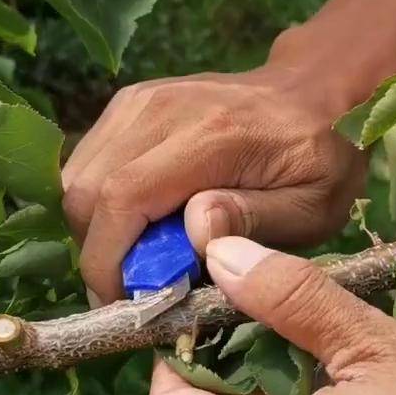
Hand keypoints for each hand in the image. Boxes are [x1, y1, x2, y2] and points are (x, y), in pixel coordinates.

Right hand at [62, 69, 365, 302]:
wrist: (313, 92)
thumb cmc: (320, 158)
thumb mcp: (313, 204)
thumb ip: (255, 219)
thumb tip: (195, 231)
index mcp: (210, 135)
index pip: (122, 197)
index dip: (107, 259)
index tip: (125, 302)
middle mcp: (160, 109)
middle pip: (83, 191)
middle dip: (98, 251)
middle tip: (137, 285)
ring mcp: (138, 101)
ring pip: (75, 178)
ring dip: (95, 228)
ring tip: (142, 254)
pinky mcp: (128, 104)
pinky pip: (87, 163)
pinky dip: (99, 203)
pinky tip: (141, 220)